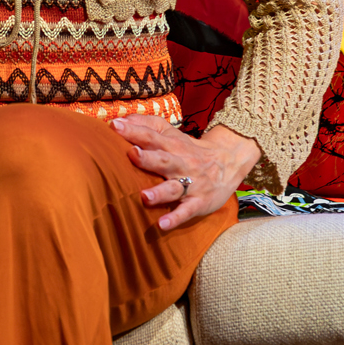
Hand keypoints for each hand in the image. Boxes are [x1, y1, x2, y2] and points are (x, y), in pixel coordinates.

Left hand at [112, 116, 261, 232]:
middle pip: (163, 159)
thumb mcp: (172, 134)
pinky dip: (175, 217)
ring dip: (160, 192)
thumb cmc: (189, 149)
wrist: (229, 162)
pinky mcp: (198, 202)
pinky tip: (162, 224)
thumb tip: (121, 120)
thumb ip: (148, 125)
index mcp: (171, 145)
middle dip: (147, 158)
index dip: (134, 131)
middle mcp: (180, 162)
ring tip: (145, 196)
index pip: (151, 135)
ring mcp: (191, 183)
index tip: (115, 126)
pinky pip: (186, 211)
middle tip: (131, 154)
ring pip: (174, 187)